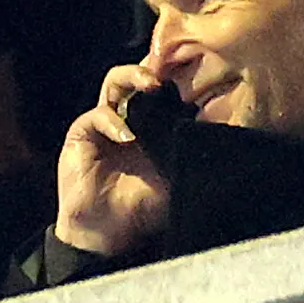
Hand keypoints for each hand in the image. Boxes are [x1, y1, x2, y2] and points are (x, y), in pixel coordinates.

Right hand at [55, 62, 173, 258]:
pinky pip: (97, 114)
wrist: (106, 233)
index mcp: (152, 127)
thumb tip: (221, 135)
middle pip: (139, 78)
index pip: (163, 91)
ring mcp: (105, 123)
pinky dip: (112, 121)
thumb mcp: (175, 179)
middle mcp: (129, 118)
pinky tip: (126, 136)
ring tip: (149, 84)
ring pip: (115, 82)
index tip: (192, 75)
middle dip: (153, 69)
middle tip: (167, 75)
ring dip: (132, 77)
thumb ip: (189, 154)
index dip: (174, 79)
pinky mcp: (82, 132)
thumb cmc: (142, 209)